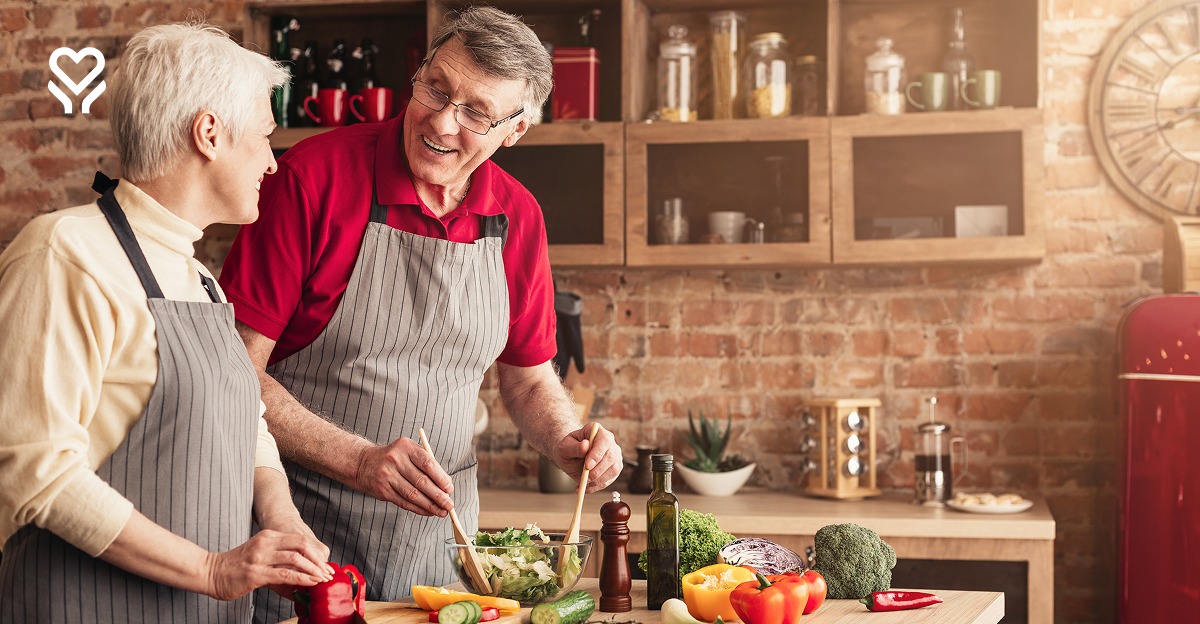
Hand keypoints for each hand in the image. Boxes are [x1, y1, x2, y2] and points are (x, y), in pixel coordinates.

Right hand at [204, 530, 333, 600]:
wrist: (210, 572)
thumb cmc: (235, 566)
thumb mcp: (259, 555)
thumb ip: (278, 559)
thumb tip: (300, 574)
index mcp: (268, 536)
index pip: (299, 540)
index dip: (315, 552)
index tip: (325, 564)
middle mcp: (265, 543)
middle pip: (302, 545)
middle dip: (318, 559)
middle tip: (327, 572)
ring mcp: (260, 557)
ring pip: (296, 559)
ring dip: (313, 570)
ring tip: (322, 579)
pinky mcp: (256, 573)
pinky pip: (285, 574)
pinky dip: (301, 578)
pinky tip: (309, 583)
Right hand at [354, 437, 453, 515]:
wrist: (363, 463)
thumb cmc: (394, 458)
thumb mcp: (408, 452)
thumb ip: (426, 465)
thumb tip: (446, 486)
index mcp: (406, 447)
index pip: (427, 464)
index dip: (441, 478)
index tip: (450, 489)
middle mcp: (395, 460)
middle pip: (421, 481)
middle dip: (438, 496)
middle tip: (450, 505)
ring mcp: (387, 476)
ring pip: (413, 495)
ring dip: (430, 505)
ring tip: (442, 511)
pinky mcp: (382, 490)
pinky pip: (404, 502)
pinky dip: (419, 509)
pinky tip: (429, 512)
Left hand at [552, 423, 622, 493]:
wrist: (570, 456)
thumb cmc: (567, 449)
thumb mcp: (564, 447)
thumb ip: (574, 447)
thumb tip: (585, 445)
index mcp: (597, 431)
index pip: (604, 440)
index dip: (597, 454)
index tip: (587, 466)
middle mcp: (609, 442)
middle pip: (611, 457)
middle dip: (597, 471)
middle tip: (584, 478)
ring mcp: (614, 455)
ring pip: (613, 470)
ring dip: (597, 480)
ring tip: (583, 482)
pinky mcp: (614, 468)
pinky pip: (609, 480)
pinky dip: (596, 486)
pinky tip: (585, 487)